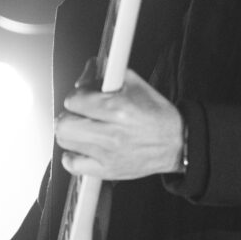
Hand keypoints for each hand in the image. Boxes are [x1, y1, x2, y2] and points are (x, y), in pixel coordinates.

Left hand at [55, 68, 183, 180]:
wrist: (176, 143)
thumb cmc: (156, 115)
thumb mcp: (136, 85)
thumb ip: (109, 74)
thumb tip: (89, 68)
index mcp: (118, 109)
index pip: (74, 100)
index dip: (77, 95)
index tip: (84, 96)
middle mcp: (111, 134)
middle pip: (64, 123)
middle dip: (69, 114)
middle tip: (79, 113)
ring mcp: (108, 155)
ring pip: (65, 142)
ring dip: (69, 132)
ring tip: (81, 129)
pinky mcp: (107, 171)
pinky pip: (73, 165)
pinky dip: (72, 156)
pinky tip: (82, 148)